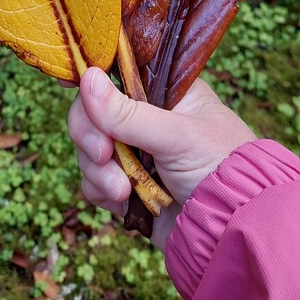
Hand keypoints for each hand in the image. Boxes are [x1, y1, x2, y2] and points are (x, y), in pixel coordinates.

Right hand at [68, 66, 255, 249]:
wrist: (232, 228)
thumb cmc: (220, 167)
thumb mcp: (177, 135)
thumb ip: (129, 113)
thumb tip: (87, 79)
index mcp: (162, 91)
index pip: (117, 70)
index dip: (91, 74)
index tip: (67, 83)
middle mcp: (145, 116)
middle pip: (93, 109)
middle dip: (90, 132)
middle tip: (103, 152)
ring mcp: (134, 151)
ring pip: (89, 145)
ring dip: (97, 168)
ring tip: (123, 189)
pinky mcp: (126, 184)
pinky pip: (92, 179)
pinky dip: (100, 189)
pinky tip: (122, 200)